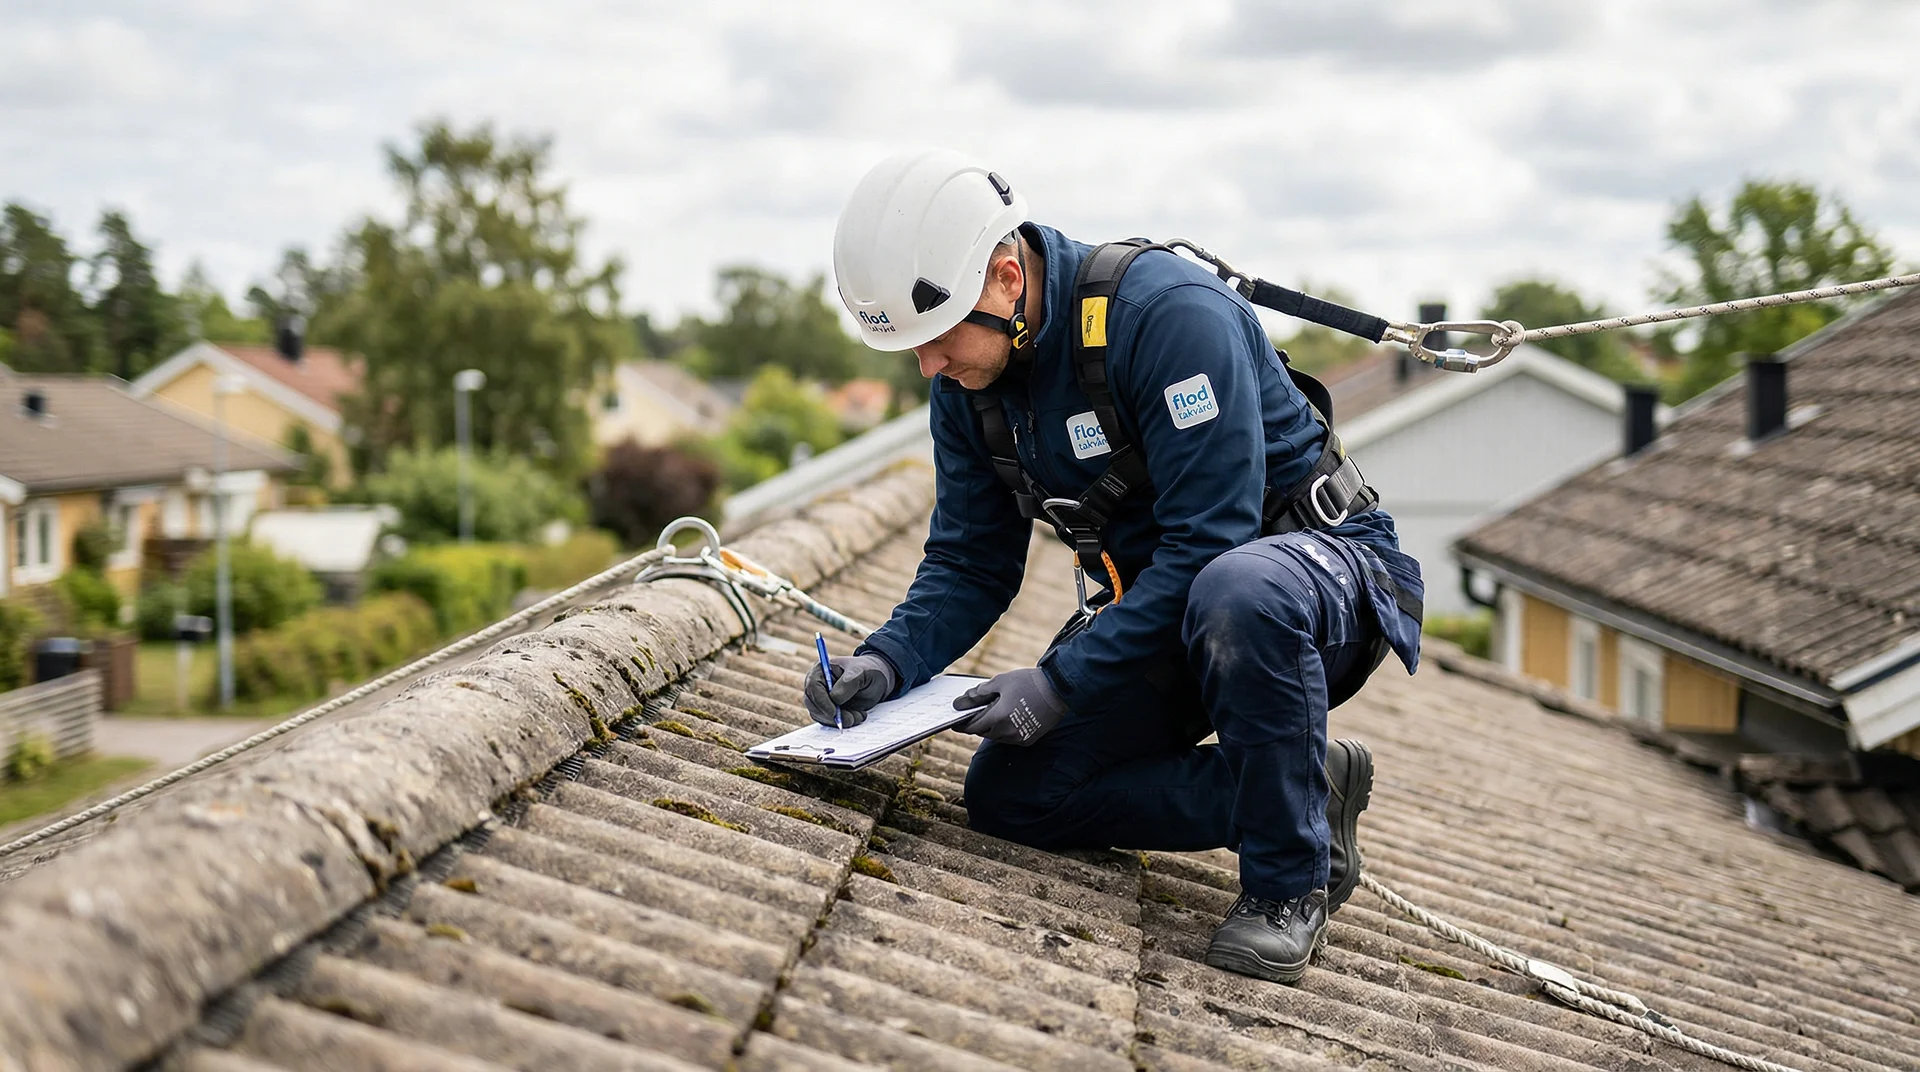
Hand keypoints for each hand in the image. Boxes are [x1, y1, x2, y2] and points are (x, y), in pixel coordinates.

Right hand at [803, 652, 898, 727]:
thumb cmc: (868, 672)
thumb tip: (834, 698)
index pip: (813, 687)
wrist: (876, 681)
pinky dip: (841, 723)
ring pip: (820, 715)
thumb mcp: (862, 673)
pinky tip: (857, 716)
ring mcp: (820, 698)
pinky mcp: (827, 710)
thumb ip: (848, 683)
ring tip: (859, 716)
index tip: (834, 713)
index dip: (821, 701)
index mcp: (821, 670)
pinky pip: (828, 721)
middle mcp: (817, 685)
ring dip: (838, 721)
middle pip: (813, 704)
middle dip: (831, 716)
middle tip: (850, 720)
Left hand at [951, 667, 1067, 745]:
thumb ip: (980, 693)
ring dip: (991, 728)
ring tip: (991, 714)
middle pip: (984, 732)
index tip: (955, 723)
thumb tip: (962, 700)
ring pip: (996, 737)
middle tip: (974, 714)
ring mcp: (1019, 738)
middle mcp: (1007, 732)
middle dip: (977, 724)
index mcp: (998, 717)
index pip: (973, 726)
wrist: (1058, 690)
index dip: (962, 725)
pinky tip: (1006, 719)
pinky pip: (1009, 738)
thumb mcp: (1000, 682)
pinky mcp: (1028, 740)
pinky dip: (1004, 731)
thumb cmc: (1028, 682)